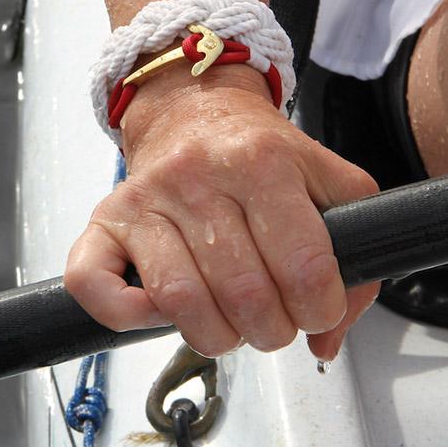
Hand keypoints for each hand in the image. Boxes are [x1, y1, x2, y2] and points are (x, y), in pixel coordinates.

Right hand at [65, 65, 379, 359]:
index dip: (318, 308)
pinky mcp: (106, 217)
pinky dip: (128, 315)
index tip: (313, 309)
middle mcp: (198, 174)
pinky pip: (94, 282)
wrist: (191, 110)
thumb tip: (328, 337)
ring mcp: (146, 197)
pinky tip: (160, 307)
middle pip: (244, 294)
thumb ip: (353, 254)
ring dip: (215, 335)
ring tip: (228, 321)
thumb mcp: (324, 178)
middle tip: (272, 319)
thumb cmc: (254, 151)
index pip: (303, 264)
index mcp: (261, 161)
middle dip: (270, 330)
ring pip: (180, 300)